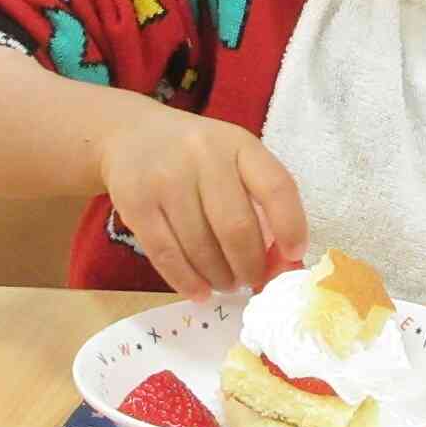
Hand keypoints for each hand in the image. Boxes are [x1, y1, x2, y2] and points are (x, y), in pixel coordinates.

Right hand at [99, 109, 307, 302]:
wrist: (131, 134)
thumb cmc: (196, 157)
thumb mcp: (232, 160)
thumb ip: (260, 202)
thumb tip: (284, 263)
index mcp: (238, 144)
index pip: (276, 187)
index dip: (291, 227)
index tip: (293, 256)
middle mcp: (203, 156)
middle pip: (236, 227)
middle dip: (250, 266)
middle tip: (252, 281)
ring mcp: (165, 178)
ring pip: (201, 247)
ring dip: (220, 277)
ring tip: (227, 283)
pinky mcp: (134, 201)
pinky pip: (166, 254)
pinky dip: (187, 281)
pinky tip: (199, 292)